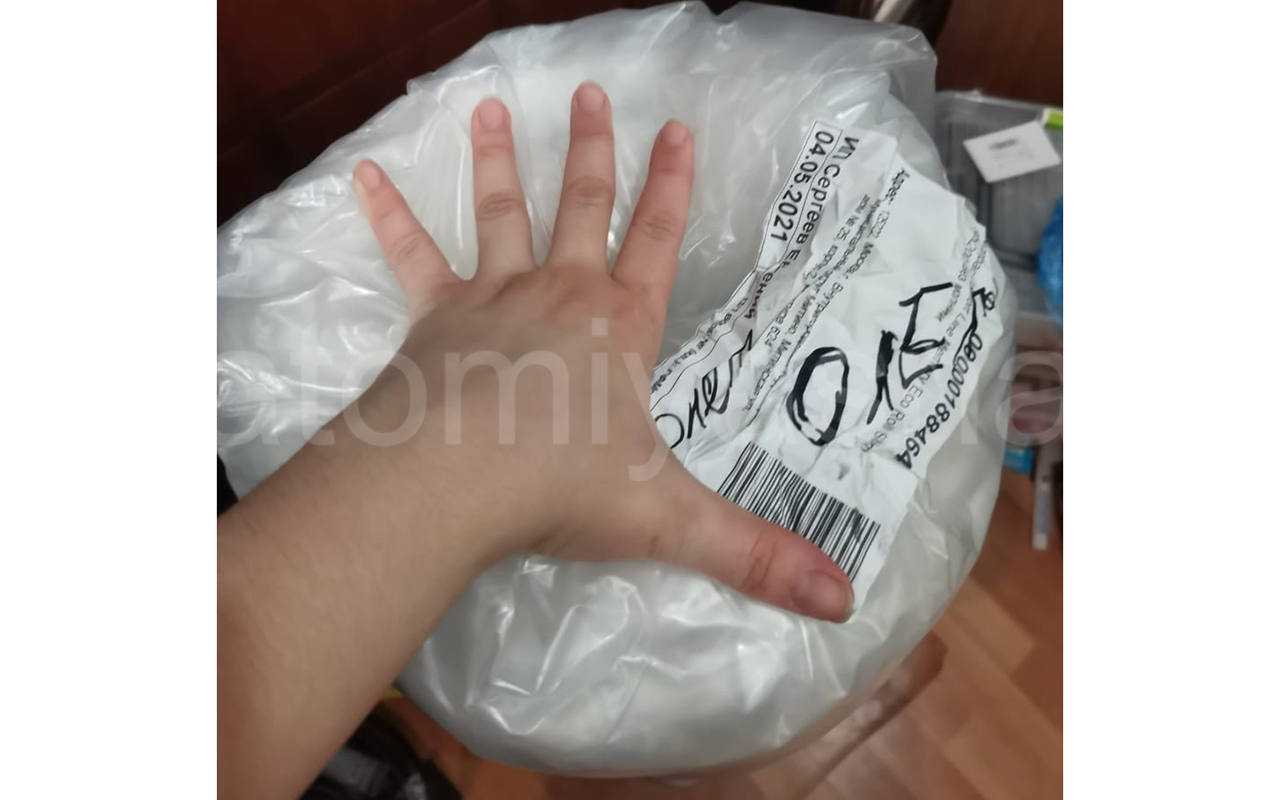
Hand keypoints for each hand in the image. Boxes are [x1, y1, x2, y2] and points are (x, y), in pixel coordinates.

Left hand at [346, 83, 852, 621]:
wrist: (451, 479)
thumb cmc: (560, 487)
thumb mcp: (669, 520)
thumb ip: (754, 554)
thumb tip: (843, 601)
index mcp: (621, 326)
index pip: (659, 241)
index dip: (673, 186)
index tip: (678, 128)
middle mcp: (560, 293)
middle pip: (583, 206)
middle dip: (594, 151)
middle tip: (595, 94)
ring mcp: (493, 297)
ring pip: (500, 212)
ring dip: (498, 160)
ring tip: (492, 107)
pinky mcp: (433, 317)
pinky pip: (410, 256)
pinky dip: (389, 215)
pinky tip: (362, 175)